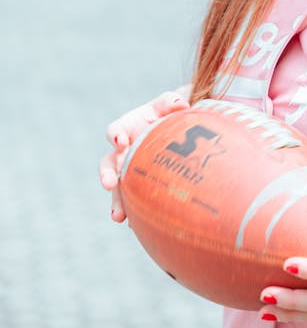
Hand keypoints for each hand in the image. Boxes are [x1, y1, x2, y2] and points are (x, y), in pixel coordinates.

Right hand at [98, 88, 189, 221]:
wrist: (176, 130)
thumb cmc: (169, 113)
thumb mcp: (169, 104)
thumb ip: (170, 101)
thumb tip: (180, 104)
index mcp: (127, 128)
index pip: (115, 130)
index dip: (115, 134)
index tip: (121, 140)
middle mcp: (123, 152)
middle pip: (107, 164)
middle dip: (105, 174)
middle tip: (108, 183)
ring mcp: (128, 171)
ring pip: (116, 189)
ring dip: (116, 201)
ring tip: (118, 217)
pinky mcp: (137, 187)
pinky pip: (132, 202)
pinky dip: (134, 213)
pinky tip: (138, 226)